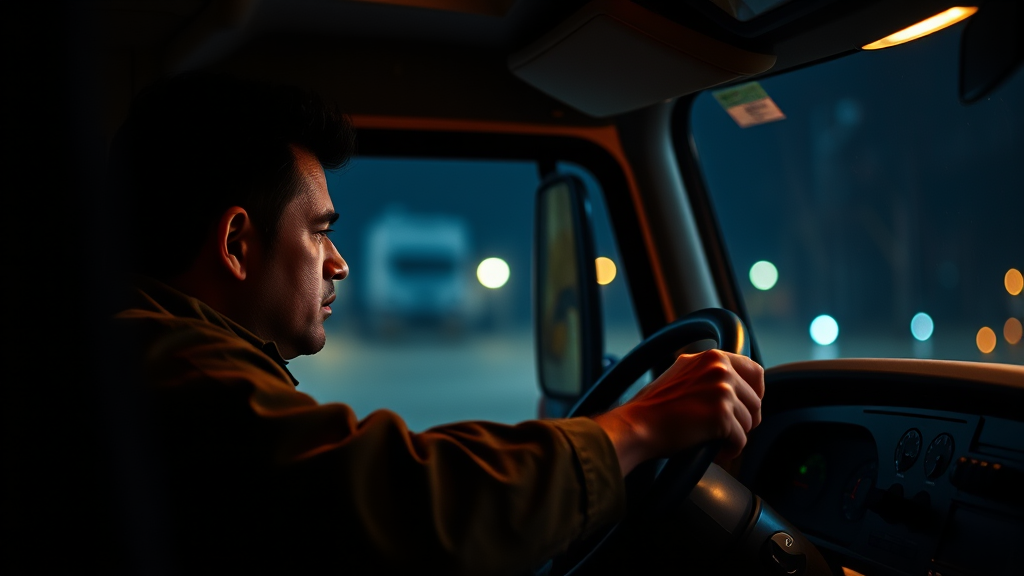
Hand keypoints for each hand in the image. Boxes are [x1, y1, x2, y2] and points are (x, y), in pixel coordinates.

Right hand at [592, 349, 763, 475]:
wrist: (636, 425)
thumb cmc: (653, 407)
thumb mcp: (683, 375)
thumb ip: (709, 374)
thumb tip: (735, 386)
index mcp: (711, 357)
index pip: (754, 370)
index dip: (756, 392)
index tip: (747, 407)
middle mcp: (719, 368)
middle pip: (755, 400)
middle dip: (747, 420)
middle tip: (729, 431)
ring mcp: (721, 390)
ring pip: (749, 422)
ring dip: (735, 436)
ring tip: (715, 442)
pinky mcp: (721, 415)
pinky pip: (741, 440)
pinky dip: (730, 451)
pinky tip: (715, 452)